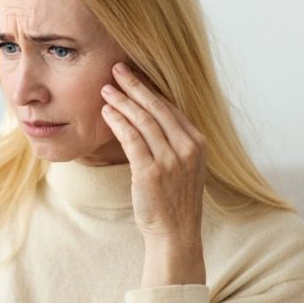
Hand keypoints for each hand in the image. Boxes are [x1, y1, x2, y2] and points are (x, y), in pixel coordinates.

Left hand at [100, 62, 206, 283]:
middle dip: (134, 85)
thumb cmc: (175, 200)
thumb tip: (150, 115)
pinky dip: (117, 121)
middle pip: (156, 107)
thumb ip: (173, 141)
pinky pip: (131, 138)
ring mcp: (171, 160)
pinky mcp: (151, 172)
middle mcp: (188, 148)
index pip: (170, 107)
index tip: (133, 75)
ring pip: (142, 120)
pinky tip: (106, 112)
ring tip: (106, 88)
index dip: (149, 88)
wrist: (175, 234)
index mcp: (198, 143)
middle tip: (116, 68)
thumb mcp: (184, 166)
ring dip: (122, 100)